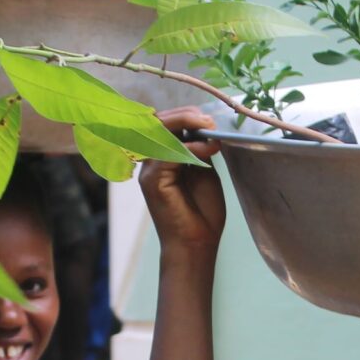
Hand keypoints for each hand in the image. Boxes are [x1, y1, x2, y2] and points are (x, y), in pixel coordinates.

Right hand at [141, 108, 227, 256]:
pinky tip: (208, 149)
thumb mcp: (203, 171)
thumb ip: (198, 149)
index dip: (185, 115)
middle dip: (185, 115)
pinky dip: (190, 147)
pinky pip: (167, 152)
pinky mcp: (152, 181)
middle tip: (210, 120)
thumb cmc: (201, 212)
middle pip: (158, 123)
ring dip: (186, 124)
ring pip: (159, 132)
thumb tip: (204, 126)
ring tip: (209, 127)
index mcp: (161, 158)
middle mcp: (150, 162)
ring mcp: (149, 171)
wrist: (197, 244)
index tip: (210, 119)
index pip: (164, 124)